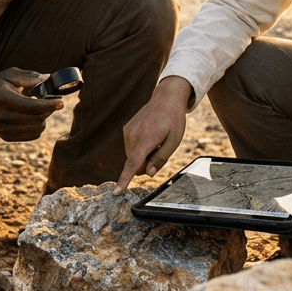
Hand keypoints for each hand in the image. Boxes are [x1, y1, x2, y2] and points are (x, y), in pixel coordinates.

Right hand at [0, 68, 63, 141]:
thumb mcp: (9, 74)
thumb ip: (28, 76)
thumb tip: (47, 78)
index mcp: (2, 98)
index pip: (30, 106)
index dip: (48, 105)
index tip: (60, 102)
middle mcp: (0, 116)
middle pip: (35, 119)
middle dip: (48, 111)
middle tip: (53, 104)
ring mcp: (2, 129)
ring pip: (35, 130)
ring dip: (44, 119)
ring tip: (41, 110)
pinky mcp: (5, 136)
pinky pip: (31, 136)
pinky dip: (37, 127)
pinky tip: (33, 117)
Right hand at [114, 76, 191, 194]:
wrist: (166, 98)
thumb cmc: (173, 120)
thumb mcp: (175, 140)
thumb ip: (161, 158)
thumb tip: (148, 173)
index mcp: (147, 139)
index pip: (133, 164)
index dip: (125, 180)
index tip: (116, 192)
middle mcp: (133, 135)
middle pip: (136, 164)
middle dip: (146, 163)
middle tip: (160, 147)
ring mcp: (128, 132)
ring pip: (132, 157)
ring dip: (143, 155)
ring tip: (156, 139)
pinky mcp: (126, 130)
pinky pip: (131, 148)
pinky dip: (140, 147)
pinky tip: (150, 134)